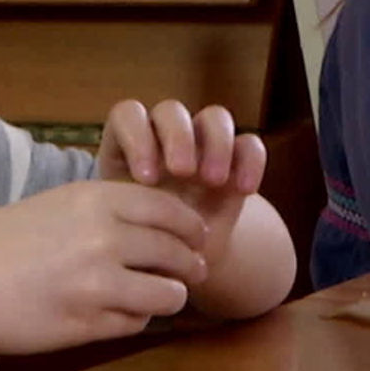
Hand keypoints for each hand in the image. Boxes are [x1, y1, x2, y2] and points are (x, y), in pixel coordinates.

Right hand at [0, 180, 209, 354]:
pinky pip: (135, 324)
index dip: (189, 225)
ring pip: (167, 294)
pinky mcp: (89, 324)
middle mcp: (105, 238)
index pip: (169, 210)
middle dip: (190, 265)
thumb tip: (154, 226)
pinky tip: (119, 314)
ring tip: (161, 297)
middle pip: (176, 253)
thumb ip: (104, 211)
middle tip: (193, 271)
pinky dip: (135, 320)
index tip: (197, 236)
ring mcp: (99, 284)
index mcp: (96, 200)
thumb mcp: (57, 205)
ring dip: (170, 297)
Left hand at [97, 100, 266, 267]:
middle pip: (172, 111)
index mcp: (128, 145)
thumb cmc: (138, 241)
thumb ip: (118, 216)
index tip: (145, 179)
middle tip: (182, 172)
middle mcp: (166, 137)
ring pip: (215, 117)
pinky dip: (251, 161)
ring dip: (217, 143)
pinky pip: (249, 144)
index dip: (137, 138)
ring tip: (214, 181)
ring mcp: (203, 145)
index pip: (128, 115)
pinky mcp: (236, 161)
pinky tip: (244, 190)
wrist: (176, 259)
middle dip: (178, 137)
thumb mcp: (121, 230)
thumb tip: (118, 222)